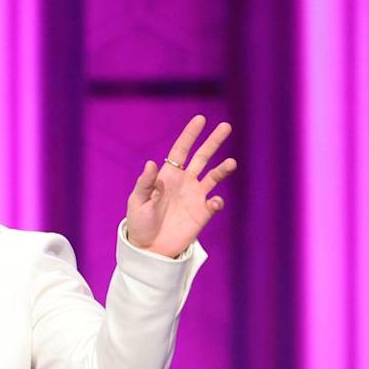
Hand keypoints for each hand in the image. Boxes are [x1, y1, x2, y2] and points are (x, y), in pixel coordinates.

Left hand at [126, 114, 237, 257]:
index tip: (200, 119)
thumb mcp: (137, 203)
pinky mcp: (202, 213)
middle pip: (202, 157)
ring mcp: (195, 197)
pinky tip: (214, 202)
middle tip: (226, 126)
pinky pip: (214, 203)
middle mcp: (184, 182)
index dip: (190, 135)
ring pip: (214, 176)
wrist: (149, 249)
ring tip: (230, 164)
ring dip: (223, 169)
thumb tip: (151, 163)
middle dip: (213, 142)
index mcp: (167, 176)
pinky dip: (217, 201)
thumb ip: (145, 184)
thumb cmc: (140, 224)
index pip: (181, 151)